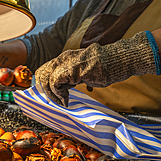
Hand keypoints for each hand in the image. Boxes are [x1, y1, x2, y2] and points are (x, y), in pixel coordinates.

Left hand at [35, 31, 160, 106]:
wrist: (118, 62)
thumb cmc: (105, 68)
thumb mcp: (83, 73)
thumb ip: (71, 77)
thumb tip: (64, 88)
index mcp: (65, 57)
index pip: (45, 69)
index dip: (45, 84)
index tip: (52, 95)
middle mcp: (63, 58)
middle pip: (42, 73)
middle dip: (46, 90)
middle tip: (55, 100)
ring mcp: (66, 62)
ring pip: (47, 79)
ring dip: (52, 94)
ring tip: (62, 102)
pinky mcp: (71, 70)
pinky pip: (55, 83)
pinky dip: (58, 94)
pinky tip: (67, 100)